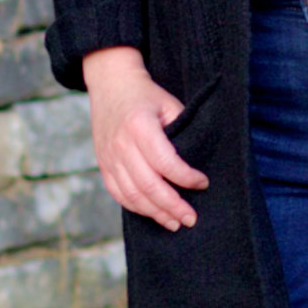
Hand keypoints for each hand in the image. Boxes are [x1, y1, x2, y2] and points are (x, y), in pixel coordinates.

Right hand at [81, 47, 207, 230]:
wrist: (111, 84)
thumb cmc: (146, 96)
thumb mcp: (169, 104)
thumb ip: (181, 130)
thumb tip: (195, 163)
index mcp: (139, 126)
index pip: (165, 162)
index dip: (186, 177)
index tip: (203, 183)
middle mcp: (121, 144)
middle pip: (148, 185)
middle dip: (173, 206)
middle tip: (191, 218)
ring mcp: (109, 157)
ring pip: (132, 195)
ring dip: (156, 213)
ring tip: (175, 222)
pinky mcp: (103, 165)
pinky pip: (119, 194)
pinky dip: (137, 208)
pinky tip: (154, 213)